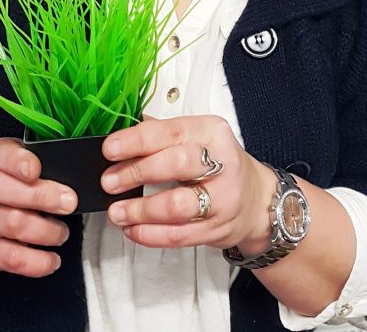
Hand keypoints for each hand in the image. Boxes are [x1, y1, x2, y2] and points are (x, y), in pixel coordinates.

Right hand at [0, 138, 76, 276]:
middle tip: (70, 202)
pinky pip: (11, 258)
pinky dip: (36, 262)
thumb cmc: (12, 186)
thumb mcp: (22, 165)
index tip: (36, 170)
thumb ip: (45, 163)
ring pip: (11, 223)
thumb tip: (76, 174)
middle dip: (41, 197)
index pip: (2, 155)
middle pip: (4, 190)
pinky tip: (53, 260)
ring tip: (62, 233)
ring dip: (45, 230)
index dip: (18, 162)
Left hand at [100, 116, 275, 252]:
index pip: (170, 131)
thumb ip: (162, 133)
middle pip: (177, 164)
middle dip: (137, 173)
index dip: (136, 141)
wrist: (257, 200)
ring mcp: (223, 199)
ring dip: (141, 210)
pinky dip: (151, 235)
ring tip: (117, 211)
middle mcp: (222, 163)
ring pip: (178, 205)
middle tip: (109, 181)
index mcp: (212, 132)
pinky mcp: (218, 229)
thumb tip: (122, 132)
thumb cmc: (218, 164)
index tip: (110, 149)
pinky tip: (133, 229)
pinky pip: (180, 235)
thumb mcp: (197, 137)